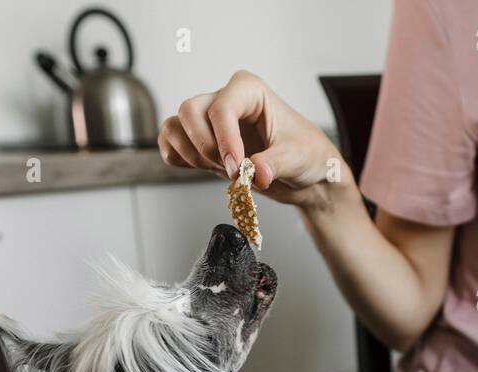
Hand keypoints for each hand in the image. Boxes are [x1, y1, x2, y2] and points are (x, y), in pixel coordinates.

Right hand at [158, 71, 349, 209]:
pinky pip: (171, 144)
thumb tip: (255, 172)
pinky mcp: (202, 142)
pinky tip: (203, 169)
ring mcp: (210, 121)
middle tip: (232, 170)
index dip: (224, 141)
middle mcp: (225, 99)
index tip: (238, 168)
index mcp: (249, 90)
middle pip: (189, 111)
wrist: (306, 175)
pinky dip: (179, 159)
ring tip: (221, 170)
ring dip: (191, 154)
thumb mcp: (298, 158)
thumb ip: (275, 163)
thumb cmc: (306, 154)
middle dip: (205, 147)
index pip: (221, 108)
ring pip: (174, 126)